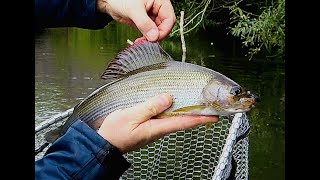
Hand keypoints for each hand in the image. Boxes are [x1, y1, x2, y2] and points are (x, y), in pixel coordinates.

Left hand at [97, 0, 175, 41]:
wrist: (109, 1)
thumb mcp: (134, 10)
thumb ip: (145, 23)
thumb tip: (154, 36)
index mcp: (160, 1)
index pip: (169, 19)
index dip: (164, 30)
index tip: (155, 38)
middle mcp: (157, 9)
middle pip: (164, 26)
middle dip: (157, 36)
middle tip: (148, 41)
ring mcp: (151, 16)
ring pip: (157, 31)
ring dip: (151, 39)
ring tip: (142, 41)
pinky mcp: (145, 23)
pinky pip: (150, 33)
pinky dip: (146, 38)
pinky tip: (140, 41)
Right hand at [97, 93, 218, 153]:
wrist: (104, 144)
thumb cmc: (115, 133)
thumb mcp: (131, 116)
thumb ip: (150, 106)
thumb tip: (168, 98)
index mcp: (157, 128)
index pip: (184, 122)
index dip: (201, 118)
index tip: (216, 115)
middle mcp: (159, 129)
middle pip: (183, 119)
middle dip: (197, 112)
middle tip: (210, 104)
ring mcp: (154, 128)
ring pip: (175, 117)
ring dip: (187, 110)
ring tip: (196, 101)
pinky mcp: (148, 125)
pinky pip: (165, 116)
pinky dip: (173, 109)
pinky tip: (172, 103)